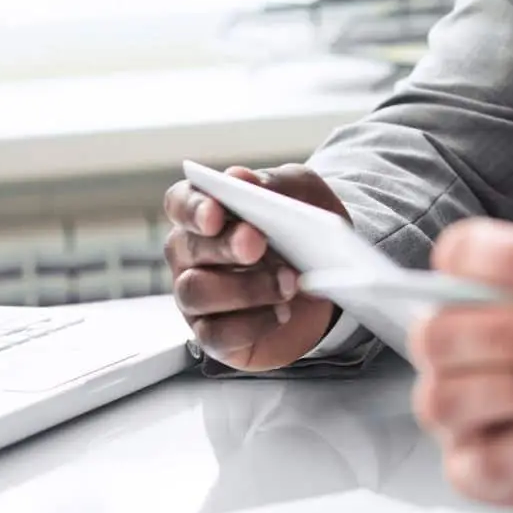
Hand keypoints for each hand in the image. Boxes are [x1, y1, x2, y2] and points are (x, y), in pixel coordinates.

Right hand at [162, 164, 348, 370]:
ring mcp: (197, 297)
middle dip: (224, 246)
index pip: (180, 203)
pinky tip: (281, 313)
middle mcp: (191, 254)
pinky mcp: (215, 335)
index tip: (215, 214)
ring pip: (197, 293)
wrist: (332, 276)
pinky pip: (217, 335)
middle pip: (188, 248)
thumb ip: (273, 184)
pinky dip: (252, 324)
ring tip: (289, 282)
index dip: (193, 208)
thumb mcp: (301, 194)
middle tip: (257, 243)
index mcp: (205, 211)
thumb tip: (238, 177)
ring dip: (245, 288)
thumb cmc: (304, 227)